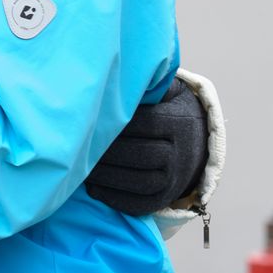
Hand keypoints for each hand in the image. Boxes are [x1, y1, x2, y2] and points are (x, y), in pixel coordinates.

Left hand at [85, 78, 207, 214]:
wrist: (193, 144)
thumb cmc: (166, 110)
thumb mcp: (166, 92)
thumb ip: (149, 83)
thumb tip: (123, 68)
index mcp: (179, 122)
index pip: (146, 123)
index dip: (118, 122)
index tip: (91, 118)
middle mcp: (181, 153)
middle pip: (143, 154)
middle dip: (109, 152)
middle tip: (79, 146)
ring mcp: (174, 180)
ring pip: (140, 181)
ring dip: (107, 176)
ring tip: (80, 167)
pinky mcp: (163, 199)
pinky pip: (139, 204)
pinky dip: (114, 198)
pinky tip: (93, 187)